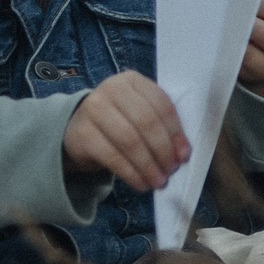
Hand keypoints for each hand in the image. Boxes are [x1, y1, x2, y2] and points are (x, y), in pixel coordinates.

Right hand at [62, 70, 191, 192]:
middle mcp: (110, 89)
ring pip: (130, 141)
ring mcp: (92, 109)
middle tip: (171, 169)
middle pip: (145, 122)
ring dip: (148, 166)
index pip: (161, 105)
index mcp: (132, 80)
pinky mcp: (82, 133)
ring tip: (158, 181)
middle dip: (162, 150)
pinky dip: (131, 174)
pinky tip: (140, 183)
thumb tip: (181, 153)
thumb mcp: (139, 112)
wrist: (79, 127)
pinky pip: (112, 157)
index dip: (176, 132)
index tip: (183, 155)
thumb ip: (161, 124)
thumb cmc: (120, 120)